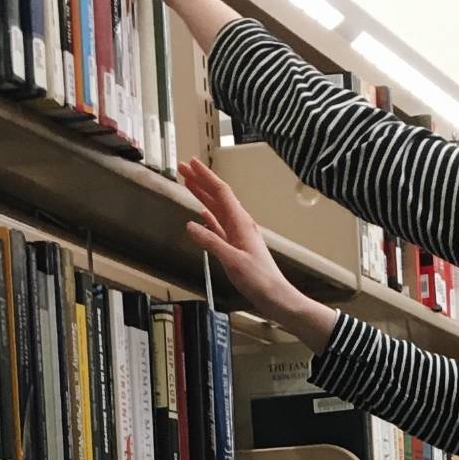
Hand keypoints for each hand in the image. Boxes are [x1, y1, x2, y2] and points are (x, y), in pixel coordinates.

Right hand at [179, 158, 334, 350]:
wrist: (276, 296)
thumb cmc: (260, 280)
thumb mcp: (232, 260)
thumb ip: (211, 241)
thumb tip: (191, 225)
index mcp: (241, 222)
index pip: (221, 192)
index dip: (205, 176)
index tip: (191, 163)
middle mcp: (240, 224)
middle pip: (217, 196)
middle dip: (200, 181)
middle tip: (182, 168)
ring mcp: (238, 235)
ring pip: (216, 209)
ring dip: (202, 196)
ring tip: (188, 184)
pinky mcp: (236, 247)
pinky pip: (219, 226)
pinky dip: (209, 217)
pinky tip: (202, 214)